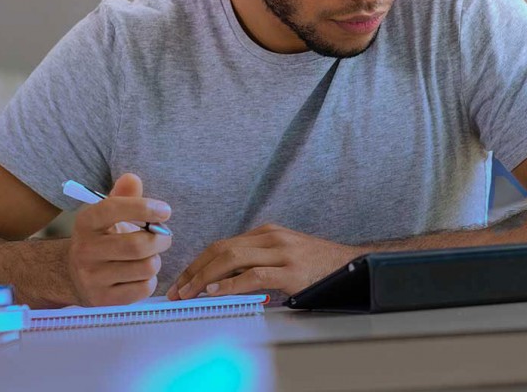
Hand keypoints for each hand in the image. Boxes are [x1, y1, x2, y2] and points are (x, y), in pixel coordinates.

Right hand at [68, 173, 171, 305]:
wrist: (73, 275)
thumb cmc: (103, 237)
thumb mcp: (108, 214)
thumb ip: (123, 195)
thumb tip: (132, 178)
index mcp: (86, 222)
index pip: (112, 209)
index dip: (143, 207)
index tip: (165, 211)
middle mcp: (85, 251)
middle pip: (138, 246)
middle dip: (161, 239)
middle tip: (164, 237)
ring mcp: (92, 278)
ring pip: (145, 268)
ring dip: (156, 260)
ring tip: (149, 256)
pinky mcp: (102, 300)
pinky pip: (143, 289)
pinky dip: (150, 280)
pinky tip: (140, 275)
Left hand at [167, 223, 362, 299]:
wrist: (349, 265)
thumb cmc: (315, 264)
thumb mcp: (282, 255)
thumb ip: (256, 260)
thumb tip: (221, 280)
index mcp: (267, 232)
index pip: (222, 245)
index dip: (197, 263)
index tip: (181, 281)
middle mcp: (271, 237)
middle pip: (221, 249)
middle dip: (194, 270)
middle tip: (176, 290)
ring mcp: (282, 252)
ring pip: (232, 258)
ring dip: (204, 278)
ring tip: (188, 293)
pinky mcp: (291, 271)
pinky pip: (253, 276)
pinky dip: (229, 285)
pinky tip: (215, 293)